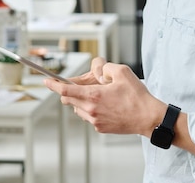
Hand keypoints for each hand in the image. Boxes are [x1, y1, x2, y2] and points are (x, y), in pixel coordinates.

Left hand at [44, 59, 164, 135]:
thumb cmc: (137, 96)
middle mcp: (91, 110)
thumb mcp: (122, 72)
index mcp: (93, 96)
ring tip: (100, 94)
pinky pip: (88, 116)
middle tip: (82, 83)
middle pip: (68, 99)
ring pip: (77, 108)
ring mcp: (95, 121)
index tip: (46, 81)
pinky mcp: (100, 128)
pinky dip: (91, 108)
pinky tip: (106, 104)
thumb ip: (105, 67)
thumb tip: (98, 71)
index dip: (53, 85)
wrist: (148, 118)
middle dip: (70, 90)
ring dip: (81, 100)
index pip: (65, 90)